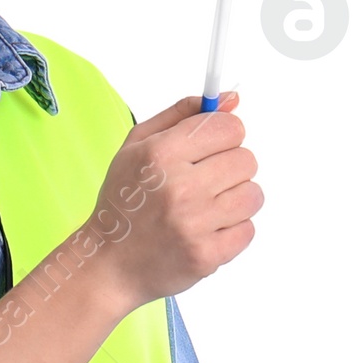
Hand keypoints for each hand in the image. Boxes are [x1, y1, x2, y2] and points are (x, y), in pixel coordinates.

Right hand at [86, 89, 262, 313]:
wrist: (109, 264)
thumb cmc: (124, 203)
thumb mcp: (137, 146)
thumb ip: (183, 115)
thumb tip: (231, 99)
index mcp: (161, 154)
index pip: (229, 127)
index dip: (225, 135)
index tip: (214, 147)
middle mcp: (180, 187)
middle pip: (246, 160)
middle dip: (230, 168)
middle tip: (205, 181)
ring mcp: (195, 224)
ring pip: (253, 194)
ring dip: (235, 199)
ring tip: (207, 207)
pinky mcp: (207, 255)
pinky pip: (249, 229)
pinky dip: (233, 229)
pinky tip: (206, 229)